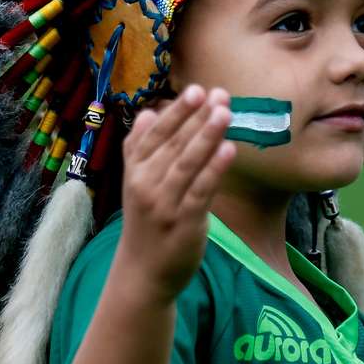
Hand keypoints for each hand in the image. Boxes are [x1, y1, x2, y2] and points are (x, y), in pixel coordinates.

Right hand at [116, 84, 234, 300]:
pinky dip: (215, 169)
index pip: (155, 134)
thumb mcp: (135, 184)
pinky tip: (229, 150)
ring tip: (226, 112)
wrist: (142, 273)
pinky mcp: (184, 222)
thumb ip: (140, 149)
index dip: (177, 112)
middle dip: (198, 117)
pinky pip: (201, 190)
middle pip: (173, 144)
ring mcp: (164, 204)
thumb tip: (146, 113)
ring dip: (207, 136)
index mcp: (134, 171)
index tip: (197, 90)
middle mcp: (145, 184)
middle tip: (220, 94)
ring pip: (187, 163)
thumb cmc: (146, 223)